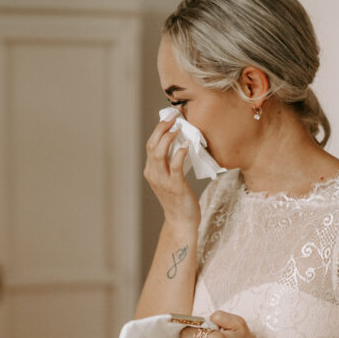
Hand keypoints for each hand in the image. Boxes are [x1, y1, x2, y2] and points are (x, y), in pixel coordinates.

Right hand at [144, 113, 199, 230]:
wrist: (181, 222)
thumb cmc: (179, 200)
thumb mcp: (170, 179)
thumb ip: (171, 163)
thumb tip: (182, 142)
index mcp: (151, 171)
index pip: (151, 144)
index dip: (160, 128)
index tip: (171, 116)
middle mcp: (153, 174)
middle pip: (152, 145)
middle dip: (162, 127)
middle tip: (174, 115)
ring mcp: (163, 181)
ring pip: (159, 153)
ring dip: (169, 137)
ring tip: (179, 127)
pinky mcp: (175, 186)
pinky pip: (175, 165)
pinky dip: (180, 153)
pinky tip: (187, 145)